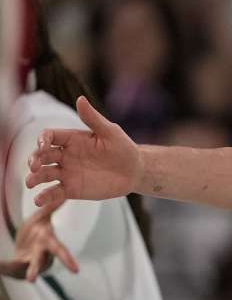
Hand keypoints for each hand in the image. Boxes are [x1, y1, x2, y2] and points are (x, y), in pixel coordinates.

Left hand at [2, 202, 78, 280]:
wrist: (25, 244)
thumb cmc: (37, 230)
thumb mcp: (42, 217)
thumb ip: (51, 207)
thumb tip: (64, 196)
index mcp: (48, 242)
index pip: (60, 251)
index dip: (68, 260)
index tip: (76, 271)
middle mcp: (40, 256)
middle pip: (38, 264)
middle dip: (34, 271)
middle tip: (31, 280)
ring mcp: (28, 264)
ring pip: (20, 269)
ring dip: (11, 269)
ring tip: (1, 267)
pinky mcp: (16, 268)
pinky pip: (8, 268)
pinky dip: (2, 267)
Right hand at [25, 96, 140, 205]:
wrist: (134, 171)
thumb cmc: (123, 148)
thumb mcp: (110, 132)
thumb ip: (93, 119)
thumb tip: (80, 99)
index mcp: (72, 139)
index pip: (49, 137)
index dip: (42, 140)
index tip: (44, 146)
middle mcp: (65, 155)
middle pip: (41, 156)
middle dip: (34, 159)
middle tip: (33, 166)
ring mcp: (67, 172)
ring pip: (44, 174)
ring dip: (34, 178)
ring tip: (30, 182)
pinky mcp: (71, 188)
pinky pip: (54, 192)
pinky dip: (44, 196)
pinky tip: (38, 200)